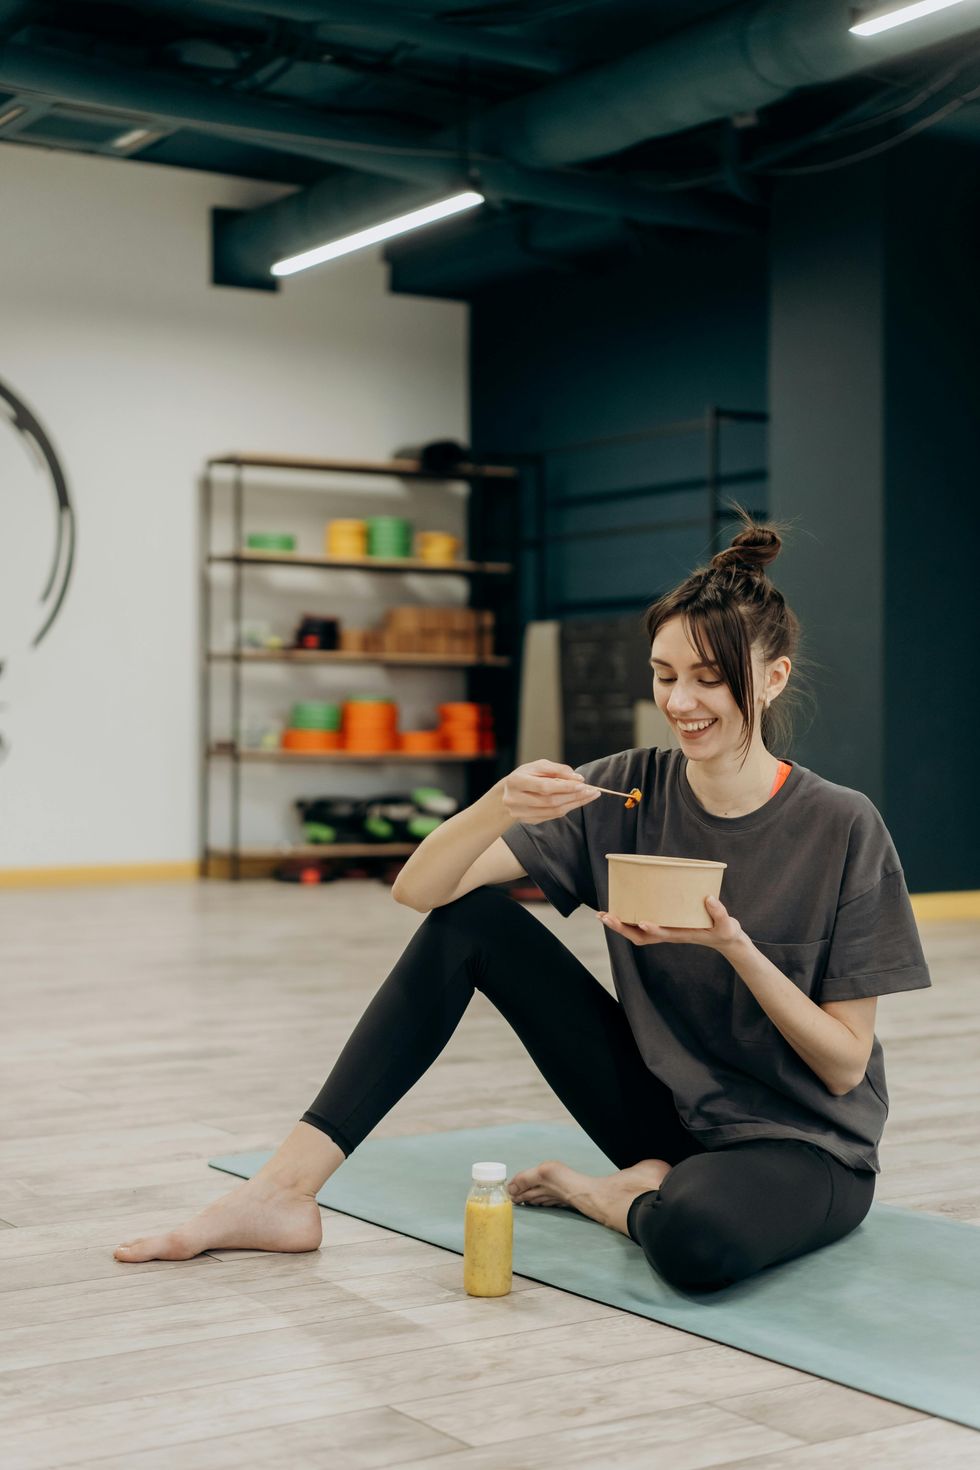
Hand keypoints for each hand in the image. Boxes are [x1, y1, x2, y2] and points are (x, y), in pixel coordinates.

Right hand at [498, 759, 600, 825]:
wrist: (507, 793)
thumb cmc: (526, 775)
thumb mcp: (538, 766)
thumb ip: (558, 769)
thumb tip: (578, 778)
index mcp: (516, 781)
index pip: (545, 786)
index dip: (565, 786)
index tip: (583, 784)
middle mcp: (515, 799)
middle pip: (550, 801)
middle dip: (574, 796)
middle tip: (592, 791)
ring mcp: (520, 813)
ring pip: (553, 811)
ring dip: (574, 804)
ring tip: (589, 796)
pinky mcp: (527, 821)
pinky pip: (552, 816)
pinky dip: (567, 809)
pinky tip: (577, 802)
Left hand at [597, 894, 743, 952]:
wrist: (724, 939)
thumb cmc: (724, 932)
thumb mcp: (727, 925)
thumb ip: (720, 913)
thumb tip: (708, 898)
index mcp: (682, 935)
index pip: (663, 934)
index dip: (652, 929)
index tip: (642, 922)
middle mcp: (669, 934)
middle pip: (641, 936)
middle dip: (622, 928)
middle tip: (605, 916)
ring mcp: (665, 930)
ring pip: (637, 932)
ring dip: (620, 924)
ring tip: (602, 915)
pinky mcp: (665, 924)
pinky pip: (642, 924)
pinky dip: (629, 919)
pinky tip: (620, 909)